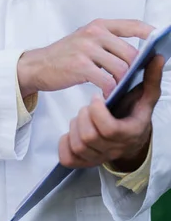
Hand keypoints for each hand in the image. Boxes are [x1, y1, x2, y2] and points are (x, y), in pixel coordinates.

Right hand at [17, 19, 153, 97]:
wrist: (38, 65)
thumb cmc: (65, 55)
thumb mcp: (86, 40)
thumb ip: (109, 43)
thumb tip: (138, 55)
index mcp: (98, 25)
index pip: (132, 25)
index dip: (150, 33)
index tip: (160, 42)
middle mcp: (94, 33)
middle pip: (130, 52)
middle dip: (136, 69)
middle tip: (134, 80)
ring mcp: (86, 48)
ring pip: (121, 67)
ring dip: (123, 82)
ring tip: (119, 88)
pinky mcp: (80, 65)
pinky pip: (106, 80)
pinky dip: (110, 90)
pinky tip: (107, 94)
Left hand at [58, 55, 163, 169]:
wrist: (130, 141)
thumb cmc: (133, 115)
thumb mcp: (145, 97)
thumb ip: (150, 79)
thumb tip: (156, 57)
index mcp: (129, 134)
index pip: (109, 128)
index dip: (98, 111)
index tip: (96, 96)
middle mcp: (114, 150)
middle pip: (89, 137)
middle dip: (84, 116)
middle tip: (87, 106)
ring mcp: (98, 158)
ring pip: (78, 145)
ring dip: (75, 127)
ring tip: (82, 116)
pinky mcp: (84, 163)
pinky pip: (68, 158)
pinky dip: (64, 143)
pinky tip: (71, 132)